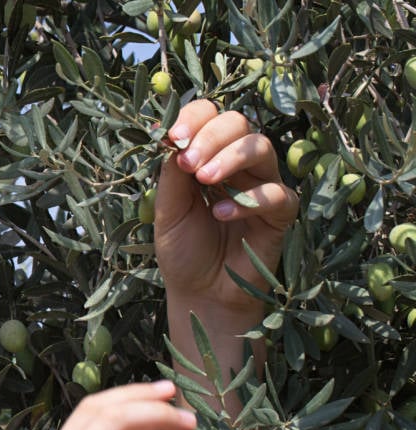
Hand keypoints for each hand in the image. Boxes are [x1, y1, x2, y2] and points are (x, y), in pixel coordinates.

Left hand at [155, 100, 298, 315]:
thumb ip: (171, 175)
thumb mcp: (167, 211)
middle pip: (238, 122)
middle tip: (190, 164)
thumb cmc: (184, 250)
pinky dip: (249, 199)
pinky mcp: (281, 214)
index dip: (194, 118)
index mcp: (208, 156)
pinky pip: (276, 194)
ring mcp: (262, 186)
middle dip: (211, 136)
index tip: (173, 137)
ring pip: (262, 148)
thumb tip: (171, 137)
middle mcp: (238, 165)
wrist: (201, 294)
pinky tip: (222, 214)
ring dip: (231, 158)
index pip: (210, 116)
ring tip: (205, 181)